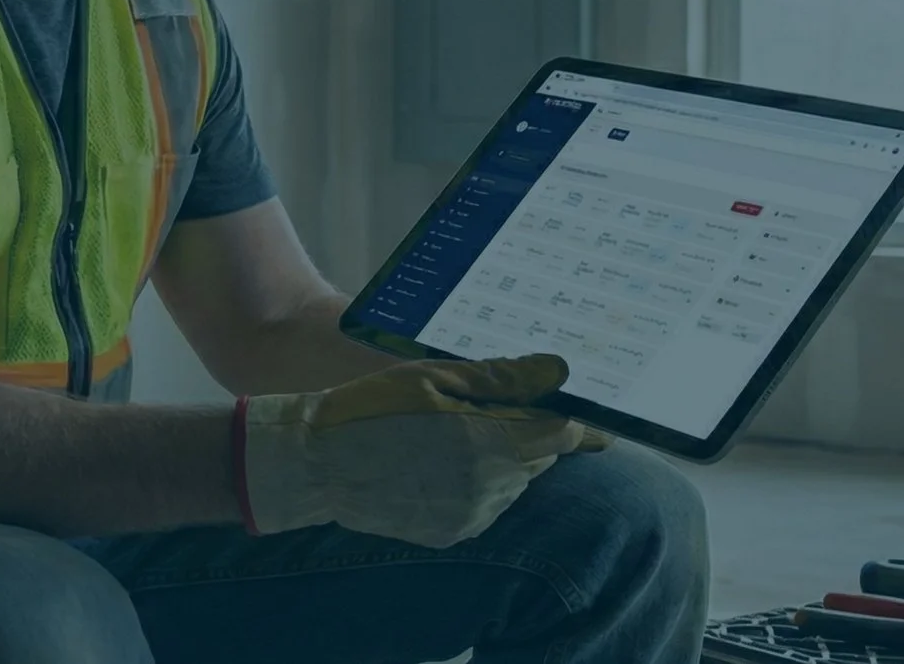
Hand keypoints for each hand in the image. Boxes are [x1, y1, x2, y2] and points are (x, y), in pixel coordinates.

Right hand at [237, 353, 608, 548]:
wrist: (315, 463)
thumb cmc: (371, 407)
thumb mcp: (435, 378)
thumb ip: (503, 378)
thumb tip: (559, 370)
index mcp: (488, 444)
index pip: (562, 435)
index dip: (575, 420)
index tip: (588, 411)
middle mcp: (488, 489)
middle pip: (539, 457)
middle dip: (530, 431)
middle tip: (493, 406)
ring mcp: (470, 518)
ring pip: (515, 483)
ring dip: (504, 458)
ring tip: (455, 432)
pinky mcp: (451, 534)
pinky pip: (487, 505)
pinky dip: (479, 484)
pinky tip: (440, 462)